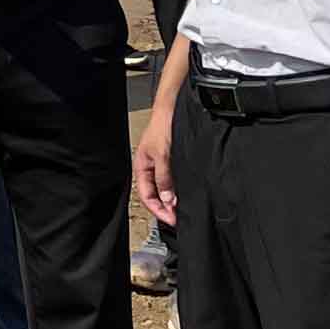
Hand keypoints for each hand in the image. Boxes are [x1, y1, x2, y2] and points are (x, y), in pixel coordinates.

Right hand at [132, 98, 179, 227]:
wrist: (173, 108)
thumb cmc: (163, 126)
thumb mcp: (162, 155)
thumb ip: (164, 178)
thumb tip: (168, 200)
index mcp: (142, 168)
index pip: (147, 196)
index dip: (158, 210)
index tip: (172, 220)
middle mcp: (151, 169)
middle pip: (156, 195)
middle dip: (167, 208)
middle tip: (180, 218)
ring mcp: (162, 166)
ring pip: (166, 189)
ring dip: (174, 200)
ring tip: (184, 210)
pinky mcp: (173, 162)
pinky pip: (174, 181)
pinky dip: (180, 190)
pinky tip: (187, 194)